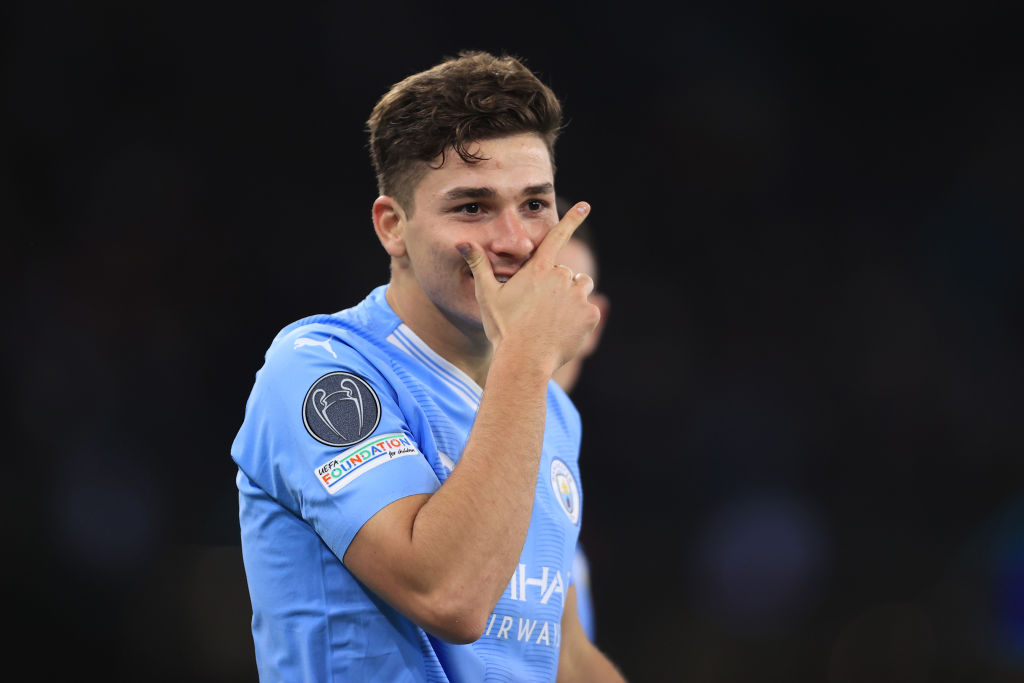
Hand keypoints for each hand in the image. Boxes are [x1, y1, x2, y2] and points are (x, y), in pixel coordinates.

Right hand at [458, 202, 600, 374]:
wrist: (524, 360)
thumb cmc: (503, 328)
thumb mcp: (487, 295)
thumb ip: (479, 265)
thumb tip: (463, 242)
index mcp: (538, 269)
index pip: (557, 236)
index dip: (571, 219)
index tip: (585, 205)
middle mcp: (562, 277)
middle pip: (567, 273)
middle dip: (559, 285)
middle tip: (539, 309)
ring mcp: (578, 296)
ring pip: (581, 288)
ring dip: (572, 298)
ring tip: (552, 319)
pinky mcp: (590, 315)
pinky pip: (589, 311)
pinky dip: (579, 320)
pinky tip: (562, 332)